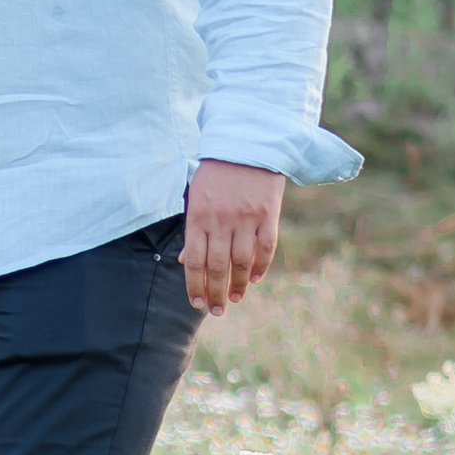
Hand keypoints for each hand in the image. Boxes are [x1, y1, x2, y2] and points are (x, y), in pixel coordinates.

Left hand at [182, 158, 283, 312]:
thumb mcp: (196, 197)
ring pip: (241, 261)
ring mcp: (246, 217)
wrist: (248, 144)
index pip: (195, 261)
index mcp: (198, 217)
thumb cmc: (217, 173)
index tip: (196, 303)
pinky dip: (261, 266)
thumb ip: (193, 230)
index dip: (195, 285)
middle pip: (217, 267)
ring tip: (234, 300)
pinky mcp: (268, 213)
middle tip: (216, 311)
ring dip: (237, 285)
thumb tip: (186, 262)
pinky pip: (266, 247)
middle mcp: (221, 220)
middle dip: (215, 293)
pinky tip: (254, 279)